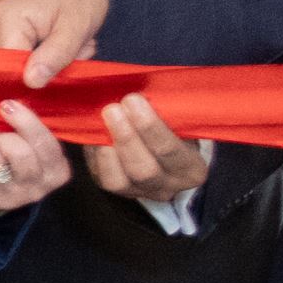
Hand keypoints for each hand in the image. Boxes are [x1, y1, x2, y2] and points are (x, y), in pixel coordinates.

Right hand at [0, 0, 112, 84]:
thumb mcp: (77, 26)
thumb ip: (56, 55)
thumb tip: (31, 82)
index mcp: (4, 19)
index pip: (8, 69)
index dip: (34, 78)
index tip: (62, 69)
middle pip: (7, 68)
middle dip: (42, 70)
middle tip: (71, 52)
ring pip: (8, 67)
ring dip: (39, 65)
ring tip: (60, 45)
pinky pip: (5, 60)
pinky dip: (30, 60)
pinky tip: (46, 44)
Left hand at [0, 102, 73, 213]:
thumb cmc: (18, 153)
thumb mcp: (33, 142)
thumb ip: (31, 126)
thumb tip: (15, 98)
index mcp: (56, 171)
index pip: (45, 146)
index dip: (26, 123)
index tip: (8, 105)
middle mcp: (36, 189)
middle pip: (20, 156)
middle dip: (2, 131)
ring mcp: (7, 198)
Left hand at [82, 92, 209, 203]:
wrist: (164, 149)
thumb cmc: (175, 127)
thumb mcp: (181, 121)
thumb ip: (169, 112)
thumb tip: (143, 89)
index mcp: (191, 169)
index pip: (171, 152)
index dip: (150, 127)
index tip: (133, 100)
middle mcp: (167, 187)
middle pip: (144, 170)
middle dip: (126, 138)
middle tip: (113, 109)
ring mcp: (139, 193)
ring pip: (118, 181)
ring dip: (106, 149)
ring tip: (100, 120)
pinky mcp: (115, 191)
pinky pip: (99, 177)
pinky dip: (94, 154)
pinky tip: (91, 131)